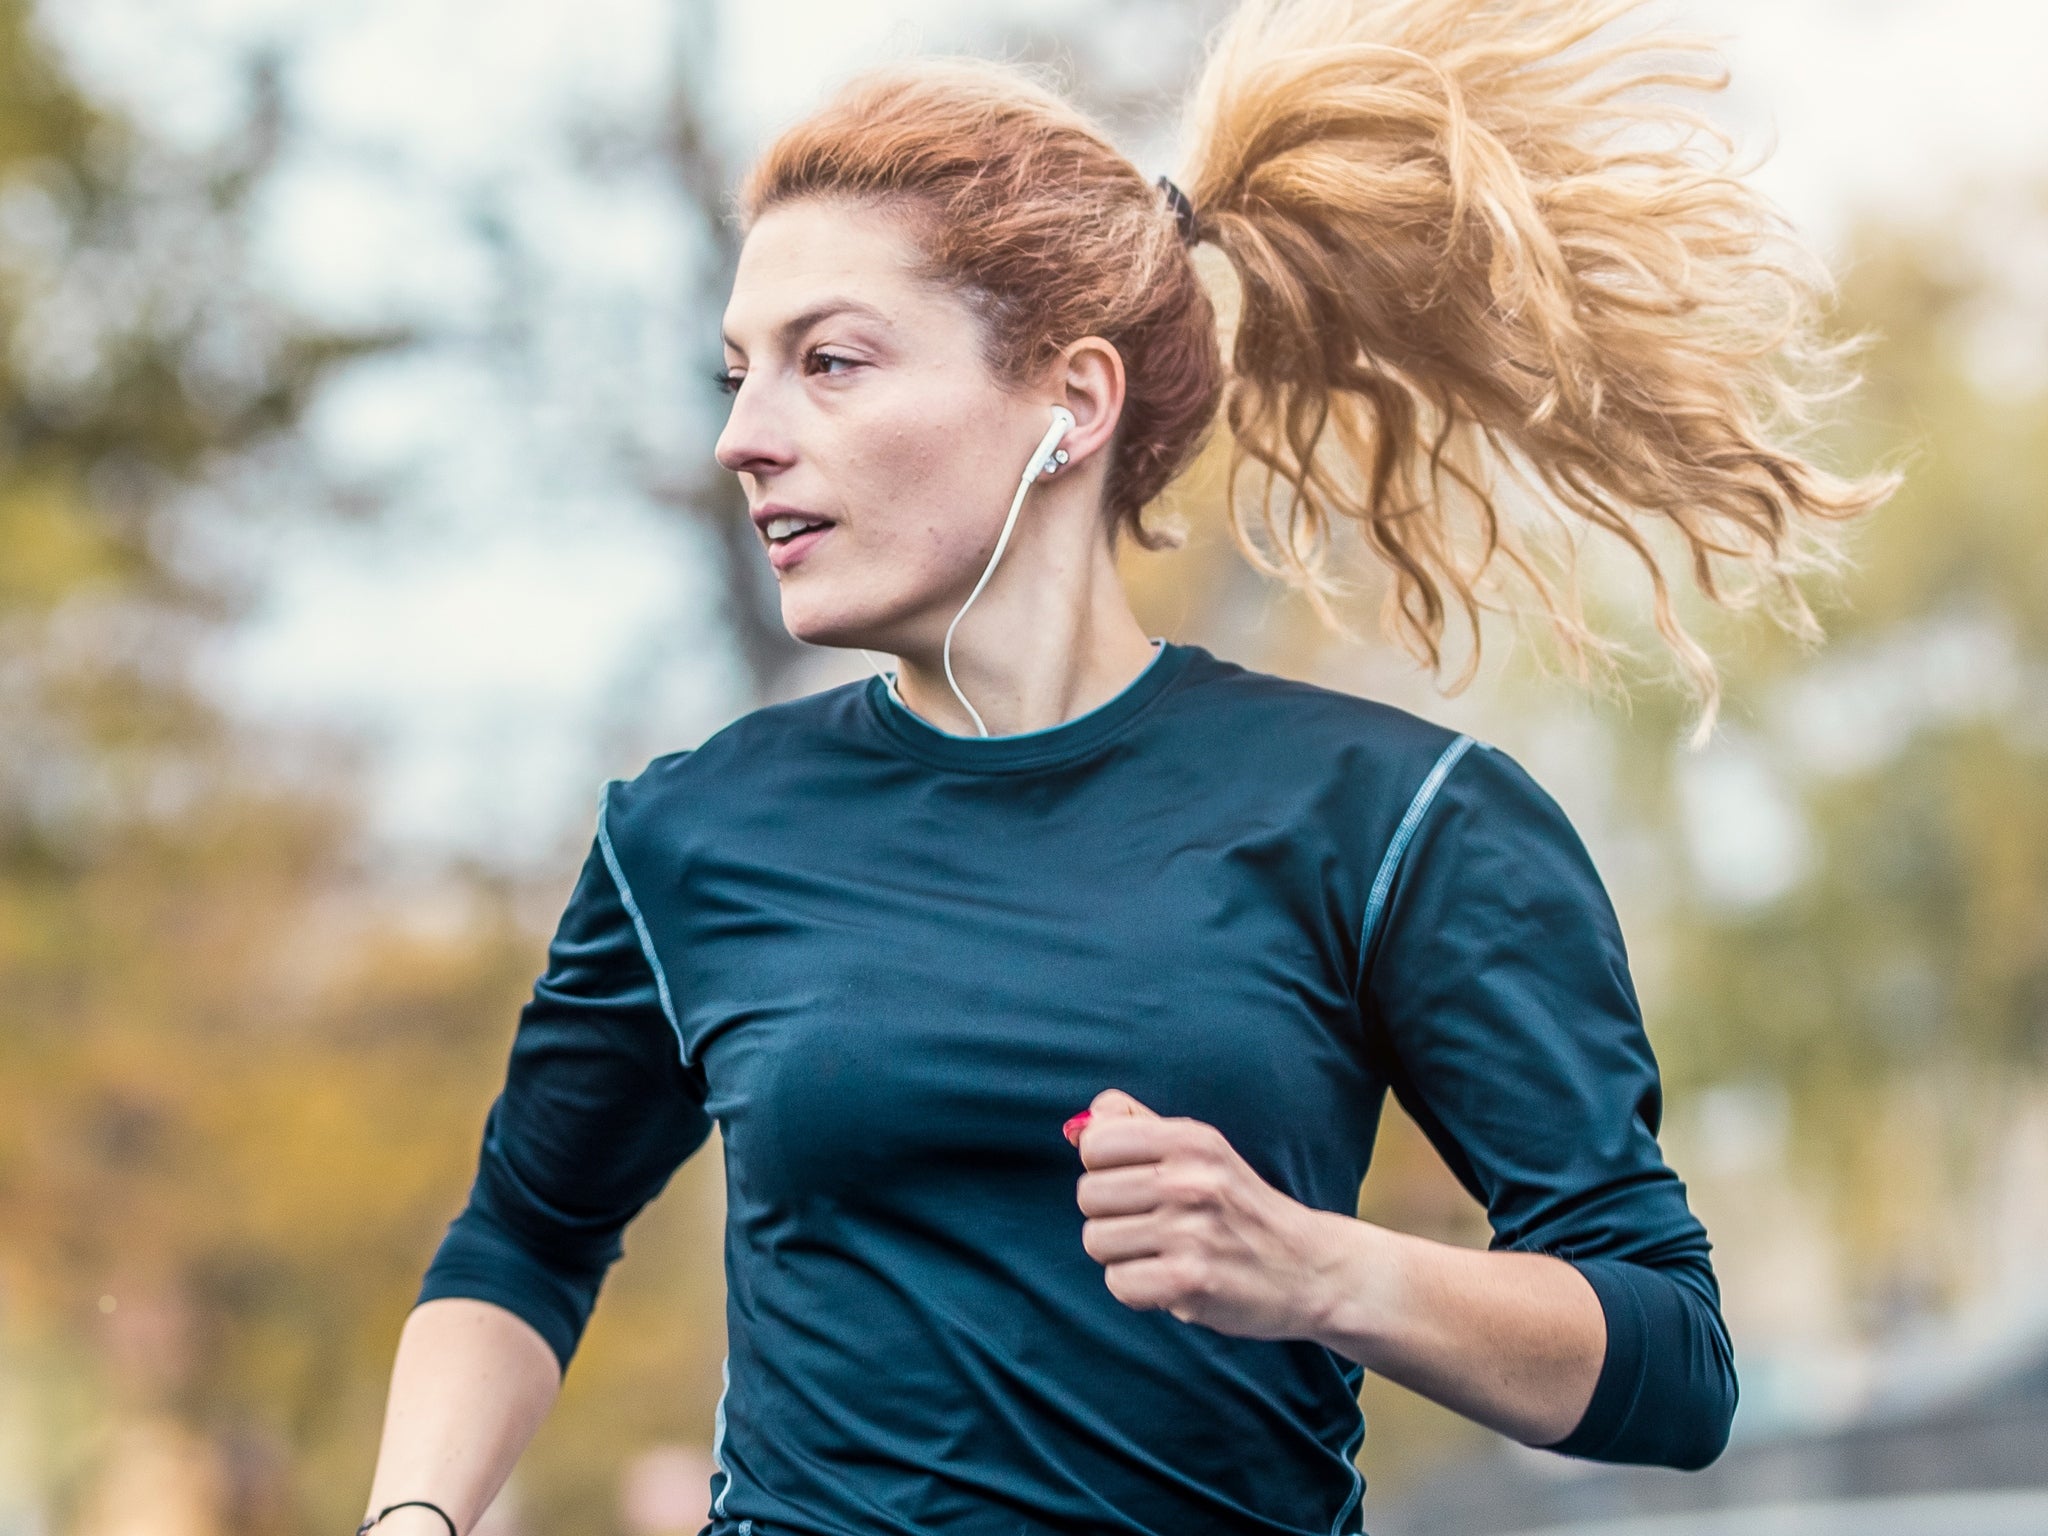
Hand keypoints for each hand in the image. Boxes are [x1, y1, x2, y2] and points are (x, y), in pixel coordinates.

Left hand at [1066, 1088, 1335, 1338]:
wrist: (1309, 1267)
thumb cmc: (1240, 1205)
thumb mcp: (1202, 1149)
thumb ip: (1138, 1125)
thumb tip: (1079, 1124)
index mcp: (1191, 1140)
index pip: (1095, 1143)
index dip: (1102, 1167)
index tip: (1132, 1181)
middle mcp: (1191, 1181)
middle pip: (1088, 1195)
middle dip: (1109, 1214)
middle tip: (1149, 1223)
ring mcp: (1191, 1232)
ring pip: (1096, 1240)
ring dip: (1121, 1253)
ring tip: (1160, 1251)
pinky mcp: (1191, 1281)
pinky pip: (1117, 1282)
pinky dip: (1136, 1287)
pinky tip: (1167, 1279)